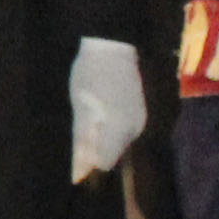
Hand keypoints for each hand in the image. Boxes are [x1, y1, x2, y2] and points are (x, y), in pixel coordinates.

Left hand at [64, 37, 147, 186]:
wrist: (113, 46)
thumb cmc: (90, 76)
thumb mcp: (80, 108)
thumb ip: (82, 141)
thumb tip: (80, 172)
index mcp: (119, 130)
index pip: (105, 163)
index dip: (90, 160)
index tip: (78, 145)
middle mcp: (135, 129)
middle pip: (113, 153)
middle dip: (97, 147)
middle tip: (83, 123)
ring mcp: (140, 119)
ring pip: (120, 141)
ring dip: (104, 135)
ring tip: (92, 111)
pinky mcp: (140, 111)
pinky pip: (125, 128)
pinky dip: (112, 125)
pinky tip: (102, 107)